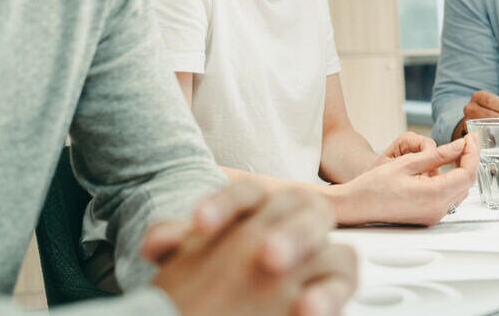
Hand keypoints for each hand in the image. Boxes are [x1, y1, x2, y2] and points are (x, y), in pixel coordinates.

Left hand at [147, 181, 357, 315]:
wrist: (238, 301)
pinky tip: (305, 309)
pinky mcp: (335, 283)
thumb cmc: (220, 273)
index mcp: (260, 206)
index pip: (246, 194)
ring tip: (277, 267)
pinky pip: (343, 278)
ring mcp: (319, 252)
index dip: (224, 205)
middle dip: (281, 229)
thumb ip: (178, 243)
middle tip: (265, 254)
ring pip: (330, 240)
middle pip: (297, 207)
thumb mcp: (195, 257)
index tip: (200, 225)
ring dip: (304, 250)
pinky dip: (327, 294)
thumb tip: (156, 243)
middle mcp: (295, 221)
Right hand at [331, 136, 479, 226]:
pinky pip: (449, 198)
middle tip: (466, 141)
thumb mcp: (407, 163)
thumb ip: (438, 155)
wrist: (357, 205)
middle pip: (466, 183)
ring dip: (461, 171)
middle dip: (469, 160)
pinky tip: (444, 168)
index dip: (472, 153)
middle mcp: (437, 210)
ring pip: (460, 191)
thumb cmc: (374, 185)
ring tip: (456, 152)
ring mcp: (434, 216)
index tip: (470, 138)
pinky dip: (451, 182)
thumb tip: (460, 146)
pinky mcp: (429, 217)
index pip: (466, 173)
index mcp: (433, 195)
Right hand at [454, 84, 498, 138]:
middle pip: (485, 113)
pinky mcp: (470, 134)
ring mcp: (468, 122)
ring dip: (497, 129)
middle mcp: (470, 108)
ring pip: (482, 126)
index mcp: (479, 97)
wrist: (482, 122)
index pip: (490, 99)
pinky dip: (490, 140)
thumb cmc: (497, 111)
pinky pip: (479, 138)